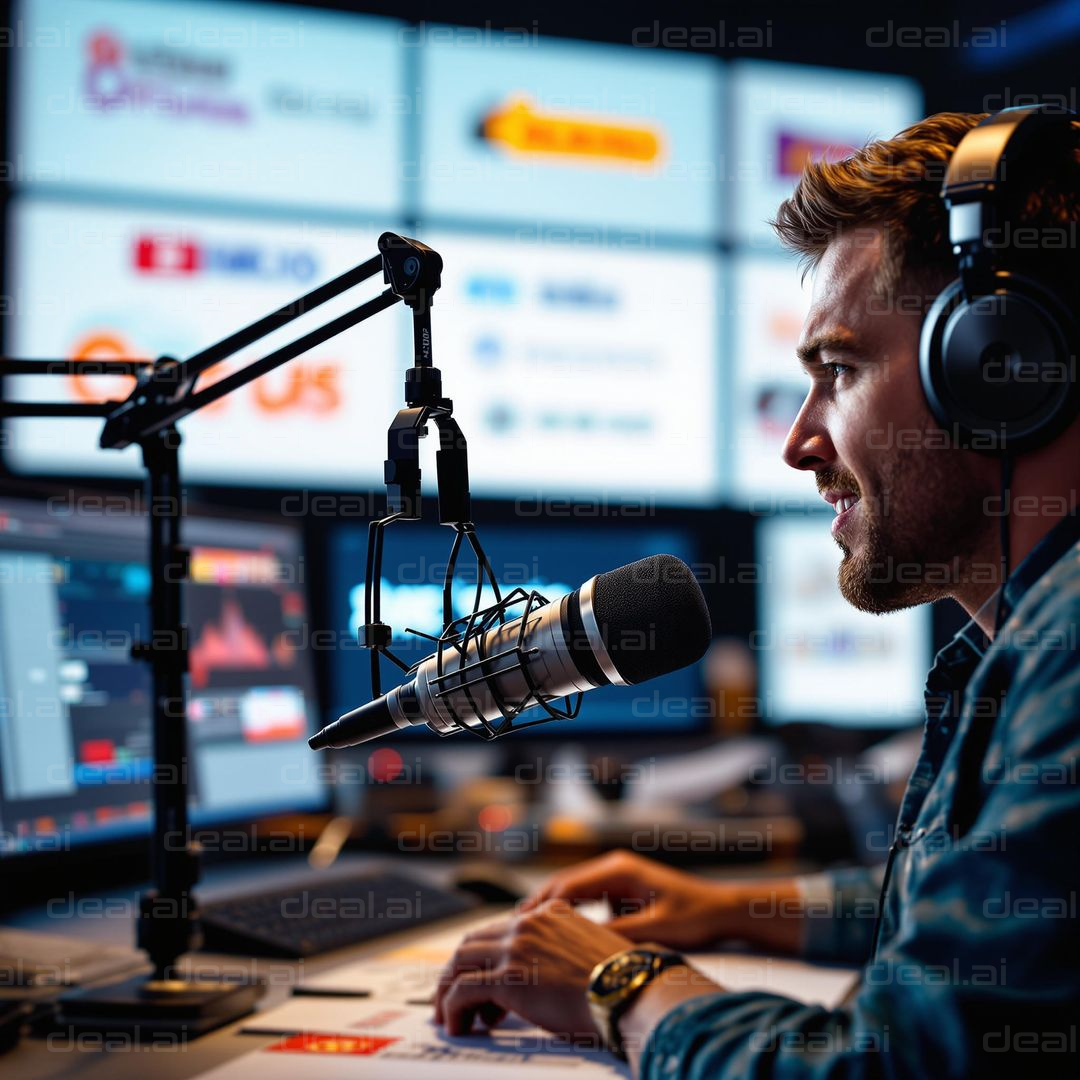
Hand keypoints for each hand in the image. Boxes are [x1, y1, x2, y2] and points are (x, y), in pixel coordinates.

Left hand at [433, 899, 632, 1039]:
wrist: (632, 989)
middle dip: (457, 971)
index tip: (481, 982)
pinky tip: (457, 1026)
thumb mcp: (593, 949)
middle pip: (473, 942)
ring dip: (448, 991)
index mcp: (549, 913)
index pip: (500, 928)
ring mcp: (516, 948)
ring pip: (460, 963)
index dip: (485, 957)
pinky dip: (452, 1008)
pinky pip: (462, 991)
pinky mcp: (509, 977)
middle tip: (453, 998)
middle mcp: (528, 923)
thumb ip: (566, 950)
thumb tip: (553, 977)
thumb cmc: (623, 979)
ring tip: (449, 1017)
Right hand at [521, 850, 739, 950]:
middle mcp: (613, 867)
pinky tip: (552, 933)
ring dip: (547, 909)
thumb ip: (617, 935)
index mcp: (618, 870)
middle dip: (536, 907)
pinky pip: (583, 898)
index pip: (567, 886)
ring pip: (569, 890)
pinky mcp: (619, 888)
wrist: (721, 910)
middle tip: (509, 930)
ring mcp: (615, 875)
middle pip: (562, 884)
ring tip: (522, 933)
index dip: (541, 908)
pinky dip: (565, 912)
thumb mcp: (655, 929)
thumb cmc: (694, 917)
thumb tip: (580, 946)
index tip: (520, 928)